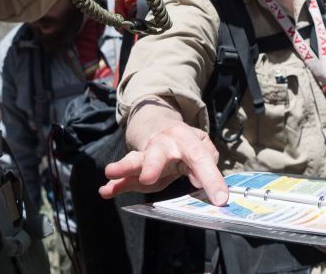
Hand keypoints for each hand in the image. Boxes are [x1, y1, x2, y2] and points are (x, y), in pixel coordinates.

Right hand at [100, 106, 228, 204]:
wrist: (160, 127)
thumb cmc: (186, 144)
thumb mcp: (203, 146)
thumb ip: (207, 160)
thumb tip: (201, 181)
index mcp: (185, 138)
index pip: (200, 158)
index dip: (210, 177)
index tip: (219, 198)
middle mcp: (163, 144)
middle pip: (157, 153)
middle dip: (152, 165)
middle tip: (148, 178)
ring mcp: (146, 155)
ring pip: (134, 160)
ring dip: (123, 168)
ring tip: (110, 172)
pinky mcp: (136, 168)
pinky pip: (124, 177)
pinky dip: (114, 184)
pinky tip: (106, 190)